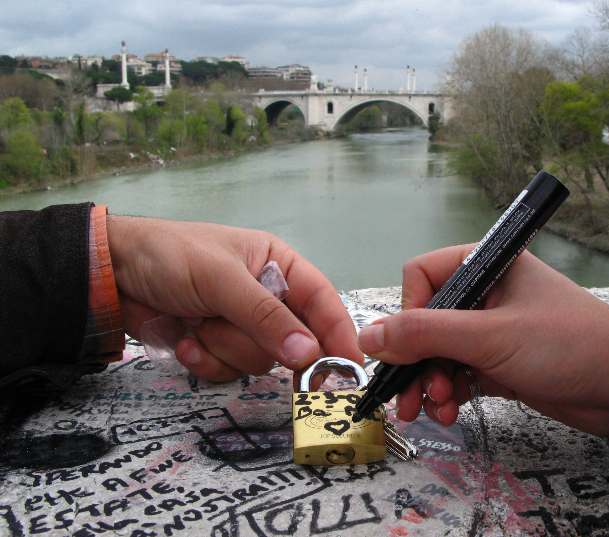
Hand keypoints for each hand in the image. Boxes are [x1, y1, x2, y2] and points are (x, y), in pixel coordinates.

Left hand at [108, 216, 361, 380]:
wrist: (112, 274)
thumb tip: (308, 355)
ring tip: (196, 323)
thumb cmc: (173, 258)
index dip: (338, 334)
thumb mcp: (222, 280)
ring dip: (223, 347)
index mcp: (279, 266)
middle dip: (256, 341)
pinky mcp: (218, 346)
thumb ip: (266, 317)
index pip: (322, 302)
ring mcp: (242, 325)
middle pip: (291, 341)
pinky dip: (205, 360)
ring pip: (259, 361)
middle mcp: (268, 298)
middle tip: (232, 333)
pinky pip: (230, 371)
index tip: (349, 368)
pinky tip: (184, 338)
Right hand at [358, 246, 608, 438]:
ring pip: (438, 352)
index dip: (409, 312)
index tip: (408, 346)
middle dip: (415, 361)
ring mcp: (490, 330)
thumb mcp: (490, 337)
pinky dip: (448, 393)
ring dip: (429, 382)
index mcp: (485, 266)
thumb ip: (425, 334)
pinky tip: (449, 412)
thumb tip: (367, 337)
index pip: (422, 277)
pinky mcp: (497, 362)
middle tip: (408, 397)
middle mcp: (484, 294)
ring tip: (435, 411)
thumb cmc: (563, 346)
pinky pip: (457, 373)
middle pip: (425, 321)